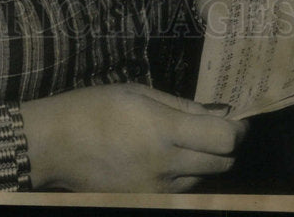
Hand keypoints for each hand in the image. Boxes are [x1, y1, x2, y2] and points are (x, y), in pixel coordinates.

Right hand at [22, 83, 247, 192]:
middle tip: (215, 128)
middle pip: (222, 164)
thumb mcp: (138, 92)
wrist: (55, 145)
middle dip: (226, 146)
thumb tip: (216, 113)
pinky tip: (167, 158)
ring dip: (204, 161)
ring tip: (184, 141)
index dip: (238, 128)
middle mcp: (166, 165)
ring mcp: (157, 189)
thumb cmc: (95, 107)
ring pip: (203, 179)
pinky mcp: (147, 201)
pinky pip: (181, 190)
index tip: (237, 120)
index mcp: (163, 131)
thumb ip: (180, 105)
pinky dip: (184, 175)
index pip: (224, 139)